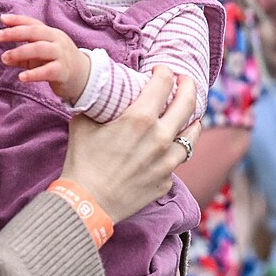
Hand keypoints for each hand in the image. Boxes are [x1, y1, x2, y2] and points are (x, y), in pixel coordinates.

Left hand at [0, 14, 90, 104]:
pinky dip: (33, 74)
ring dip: (21, 51)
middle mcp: (57, 41)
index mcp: (51, 34)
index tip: (2, 19)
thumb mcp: (41, 56)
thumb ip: (24, 55)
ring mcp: (61, 55)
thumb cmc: (58, 63)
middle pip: (36, 31)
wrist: (84, 77)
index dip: (18, 20)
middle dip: (16, 32)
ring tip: (4, 57)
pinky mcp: (63, 71)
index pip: (34, 23)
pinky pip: (47, 70)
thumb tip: (5, 57)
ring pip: (40, 48)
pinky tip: (21, 77)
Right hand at [60, 68, 203, 221]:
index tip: (161, 70)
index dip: (164, 71)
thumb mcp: (83, 124)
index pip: (164, 82)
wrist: (86, 204)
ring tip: (189, 114)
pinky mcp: (166, 180)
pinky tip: (171, 146)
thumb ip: (97, 105)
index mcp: (140, 118)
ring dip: (192, 119)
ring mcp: (167, 161)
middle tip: (185, 81)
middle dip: (188, 86)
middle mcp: (160, 137)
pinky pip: (178, 159)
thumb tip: (100, 92)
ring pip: (193, 133)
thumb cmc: (82, 162)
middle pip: (188, 102)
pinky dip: (177, 149)